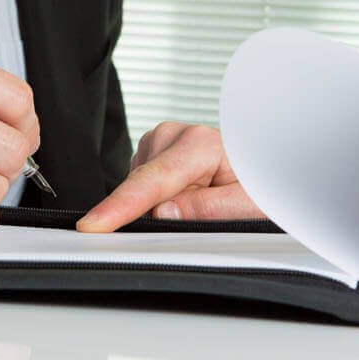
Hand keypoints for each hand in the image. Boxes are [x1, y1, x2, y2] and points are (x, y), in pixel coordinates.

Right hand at [76, 122, 262, 232]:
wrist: (264, 162)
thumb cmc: (260, 180)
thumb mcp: (248, 205)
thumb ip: (207, 209)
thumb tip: (162, 213)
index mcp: (199, 144)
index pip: (152, 182)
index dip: (121, 206)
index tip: (94, 224)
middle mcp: (175, 135)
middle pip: (141, 188)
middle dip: (155, 212)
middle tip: (200, 214)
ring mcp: (161, 140)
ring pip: (139, 188)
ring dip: (160, 204)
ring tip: (200, 199)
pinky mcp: (154, 151)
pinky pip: (142, 185)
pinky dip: (157, 197)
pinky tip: (186, 193)